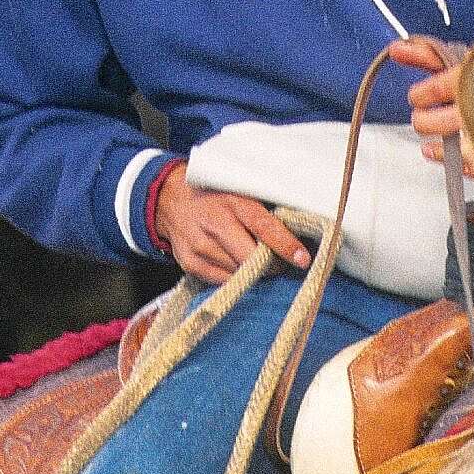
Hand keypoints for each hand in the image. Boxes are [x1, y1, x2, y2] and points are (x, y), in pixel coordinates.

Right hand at [154, 176, 312, 284]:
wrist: (170, 199)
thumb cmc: (214, 196)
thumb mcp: (240, 192)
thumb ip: (263, 212)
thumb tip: (296, 233)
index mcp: (233, 203)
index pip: (264, 228)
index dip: (286, 245)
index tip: (302, 259)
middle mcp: (215, 225)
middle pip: (251, 258)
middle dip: (271, 264)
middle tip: (279, 262)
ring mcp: (200, 246)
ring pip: (238, 273)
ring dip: (252, 272)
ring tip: (253, 260)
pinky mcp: (190, 263)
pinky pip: (222, 281)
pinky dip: (234, 276)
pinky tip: (233, 263)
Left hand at [388, 37, 473, 161]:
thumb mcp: (459, 58)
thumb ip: (425, 55)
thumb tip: (395, 50)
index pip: (438, 90)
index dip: (420, 96)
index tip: (417, 97)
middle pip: (446, 122)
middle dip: (425, 122)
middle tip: (422, 118)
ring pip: (462, 148)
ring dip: (440, 148)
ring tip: (429, 144)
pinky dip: (457, 163)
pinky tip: (441, 154)